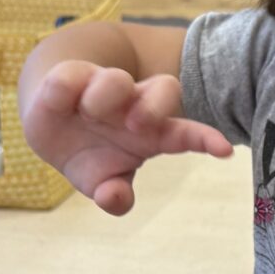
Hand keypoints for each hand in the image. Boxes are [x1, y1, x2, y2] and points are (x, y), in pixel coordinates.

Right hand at [22, 60, 231, 215]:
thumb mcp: (100, 180)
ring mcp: (102, 85)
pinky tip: (63, 102)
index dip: (204, 139)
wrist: (50, 119)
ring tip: (89, 112)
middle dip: (155, 106)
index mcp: (151, 131)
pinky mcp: (70, 76)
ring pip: (117, 79)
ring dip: (107, 94)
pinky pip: (73, 75)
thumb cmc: (89, 152)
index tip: (224, 151)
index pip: (184, 131)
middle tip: (136, 125)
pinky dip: (68, 89)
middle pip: (165, 88)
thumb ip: (113, 194)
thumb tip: (113, 198)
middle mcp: (132, 102)